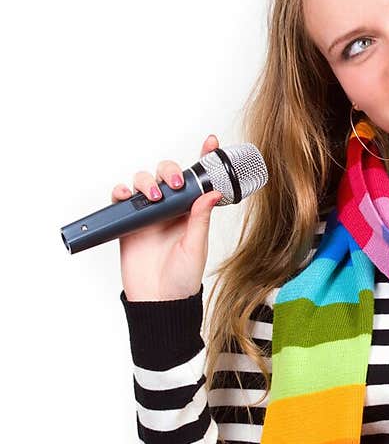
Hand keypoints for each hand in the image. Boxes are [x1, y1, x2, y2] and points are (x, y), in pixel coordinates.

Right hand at [112, 133, 222, 301]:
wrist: (157, 300)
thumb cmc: (182, 278)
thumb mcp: (196, 247)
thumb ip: (201, 219)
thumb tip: (212, 192)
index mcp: (191, 212)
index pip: (198, 181)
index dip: (204, 159)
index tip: (211, 142)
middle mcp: (170, 209)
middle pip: (167, 174)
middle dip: (169, 171)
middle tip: (174, 185)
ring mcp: (148, 214)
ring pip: (144, 182)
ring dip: (147, 182)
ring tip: (154, 197)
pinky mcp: (128, 223)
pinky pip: (122, 199)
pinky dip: (121, 192)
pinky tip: (127, 196)